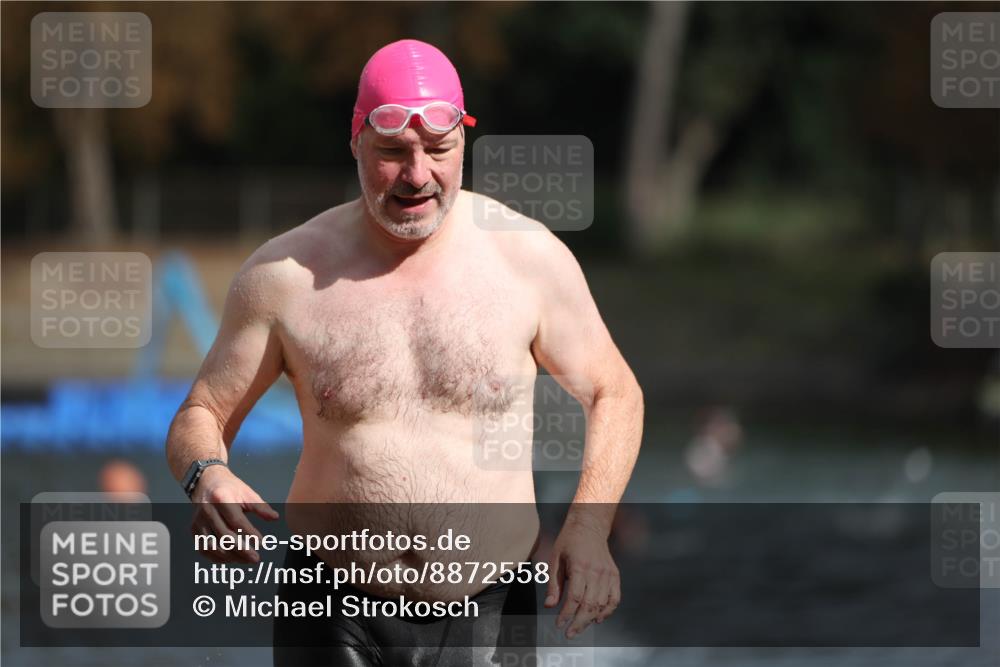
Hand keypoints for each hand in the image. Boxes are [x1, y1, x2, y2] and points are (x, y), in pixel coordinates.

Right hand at [189, 466, 278, 563]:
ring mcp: (198, 521)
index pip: (236, 520)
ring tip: (246, 560)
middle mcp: (207, 510)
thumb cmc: (230, 489)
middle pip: (224, 535)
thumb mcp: (247, 493)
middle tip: (255, 558)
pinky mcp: (194, 530)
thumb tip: (275, 518)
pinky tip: (232, 559)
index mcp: (221, 498)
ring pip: (212, 546)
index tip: (261, 542)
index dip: (249, 533)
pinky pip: (204, 549)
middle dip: (241, 550)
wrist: (207, 482)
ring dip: (230, 557)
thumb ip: (260, 507)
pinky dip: (217, 557)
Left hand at [544, 518, 620, 638]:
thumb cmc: (568, 542)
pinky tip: (597, 619)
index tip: (559, 625)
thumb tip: (549, 606)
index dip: (567, 614)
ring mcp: (608, 574)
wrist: (589, 526)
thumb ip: (553, 584)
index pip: (575, 598)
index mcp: (580, 566)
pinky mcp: (614, 575)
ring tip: (579, 627)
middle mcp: (596, 572)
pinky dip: (607, 611)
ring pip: (602, 604)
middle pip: (589, 605)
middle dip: (578, 623)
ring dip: (590, 619)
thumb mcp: (555, 559)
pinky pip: (614, 598)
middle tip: (569, 634)